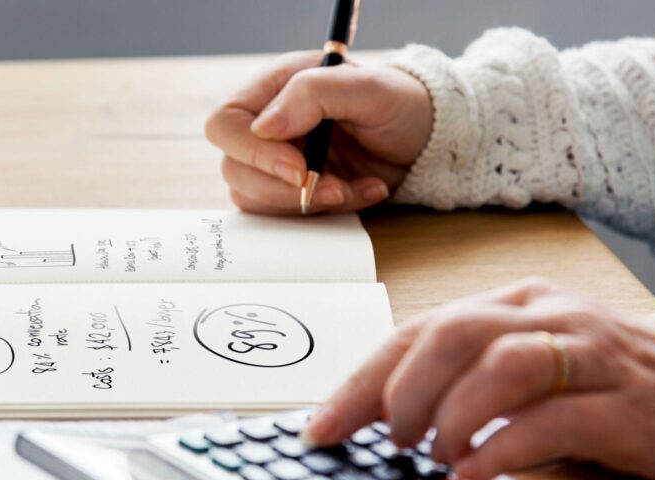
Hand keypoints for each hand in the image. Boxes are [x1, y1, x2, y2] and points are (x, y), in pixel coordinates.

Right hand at [205, 51, 433, 214]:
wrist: (428, 137)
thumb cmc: (401, 102)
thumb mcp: (368, 87)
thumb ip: (312, 94)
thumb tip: (264, 128)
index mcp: (274, 90)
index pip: (226, 125)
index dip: (253, 153)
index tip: (298, 168)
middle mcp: (268, 128)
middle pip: (235, 170)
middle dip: (284, 189)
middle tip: (335, 187)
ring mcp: (277, 164)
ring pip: (256, 199)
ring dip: (308, 204)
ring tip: (353, 188)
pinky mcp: (293, 193)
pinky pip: (287, 216)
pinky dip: (326, 213)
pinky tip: (360, 193)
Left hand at [302, 278, 654, 479]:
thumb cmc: (596, 381)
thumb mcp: (524, 365)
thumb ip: (461, 378)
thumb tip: (380, 420)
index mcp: (511, 304)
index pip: (417, 330)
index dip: (361, 381)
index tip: (321, 427)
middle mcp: (547, 315)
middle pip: (450, 334)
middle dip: (402, 395)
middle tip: (394, 442)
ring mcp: (590, 355)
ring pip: (501, 365)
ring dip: (453, 418)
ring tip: (441, 456)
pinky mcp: (627, 405)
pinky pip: (554, 418)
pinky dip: (504, 447)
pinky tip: (482, 472)